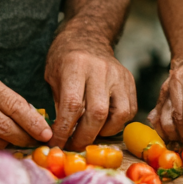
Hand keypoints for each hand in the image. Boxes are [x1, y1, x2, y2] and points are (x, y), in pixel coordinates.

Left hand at [45, 28, 135, 149]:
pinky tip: (103, 124)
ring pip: (119, 114)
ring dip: (104, 132)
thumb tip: (60, 135)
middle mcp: (101, 69)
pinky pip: (129, 110)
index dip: (64, 129)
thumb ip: (58, 103)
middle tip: (73, 146)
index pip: (72, 105)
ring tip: (90, 134)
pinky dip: (116, 123)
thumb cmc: (65, 59)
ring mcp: (119, 75)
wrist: (87, 38)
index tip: (56, 142)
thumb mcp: (52, 76)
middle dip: (84, 137)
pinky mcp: (130, 81)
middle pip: (97, 113)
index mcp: (76, 66)